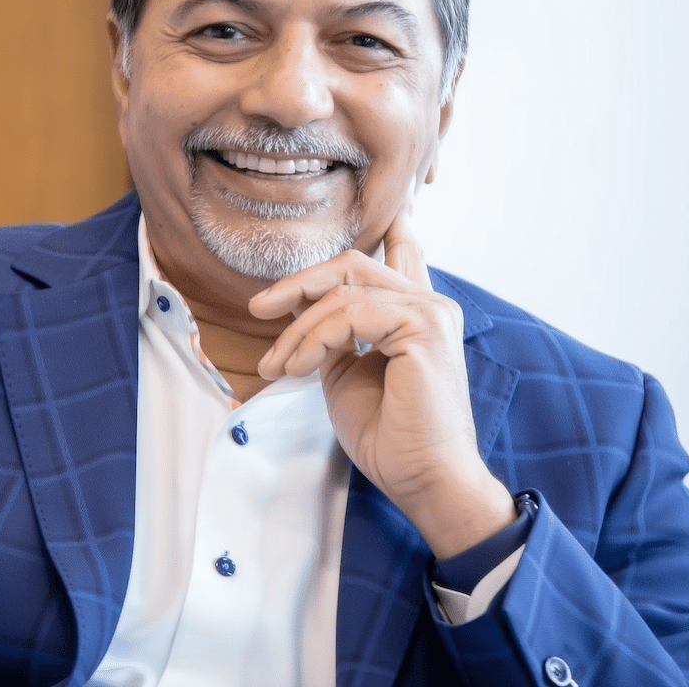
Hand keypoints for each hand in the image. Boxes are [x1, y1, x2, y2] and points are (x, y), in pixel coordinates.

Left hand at [249, 199, 515, 557]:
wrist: (423, 482)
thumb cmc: (390, 437)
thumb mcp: (349, 374)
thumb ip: (336, 334)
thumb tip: (305, 308)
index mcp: (417, 314)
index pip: (404, 253)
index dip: (392, 227)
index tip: (389, 207)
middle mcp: (429, 305)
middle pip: (352, 265)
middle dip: (299, 284)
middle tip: (259, 308)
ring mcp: (430, 313)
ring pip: (342, 291)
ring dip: (298, 328)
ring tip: (277, 365)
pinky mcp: (422, 328)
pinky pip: (348, 315)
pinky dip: (313, 339)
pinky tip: (297, 367)